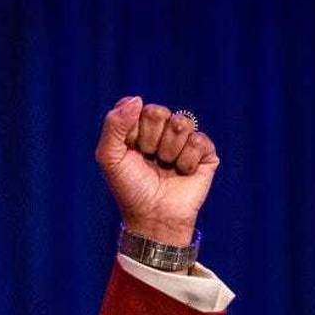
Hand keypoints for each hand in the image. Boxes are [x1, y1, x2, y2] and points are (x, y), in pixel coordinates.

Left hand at [95, 96, 218, 244]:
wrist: (153, 216)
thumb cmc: (129, 188)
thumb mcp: (109, 157)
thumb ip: (114, 125)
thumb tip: (137, 99)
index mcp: (137, 128)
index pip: (137, 107)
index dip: (132, 131)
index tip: (129, 151)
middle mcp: (161, 131)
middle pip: (159, 112)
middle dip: (150, 140)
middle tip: (148, 159)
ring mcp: (184, 140)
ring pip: (181, 123)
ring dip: (168, 151)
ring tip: (165, 167)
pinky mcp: (205, 152)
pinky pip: (199, 140)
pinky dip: (186, 161)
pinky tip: (182, 173)